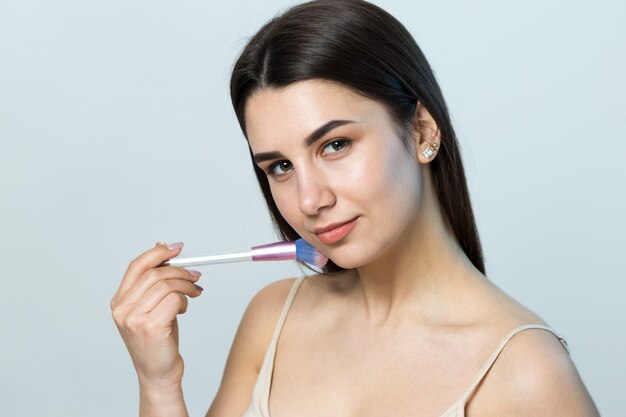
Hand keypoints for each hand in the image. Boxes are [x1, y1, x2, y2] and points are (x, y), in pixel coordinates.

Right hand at [111, 242, 202, 386]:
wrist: (157, 374)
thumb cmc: (157, 341)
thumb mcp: (152, 307)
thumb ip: (154, 282)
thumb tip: (163, 249)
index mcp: (119, 301)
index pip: (137, 266)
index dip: (158, 253)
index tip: (177, 248)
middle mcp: (122, 309)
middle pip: (155, 274)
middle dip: (180, 271)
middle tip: (195, 276)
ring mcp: (134, 318)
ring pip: (167, 286)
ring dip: (186, 286)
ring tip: (193, 294)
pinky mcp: (150, 327)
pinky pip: (174, 300)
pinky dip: (185, 300)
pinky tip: (184, 310)